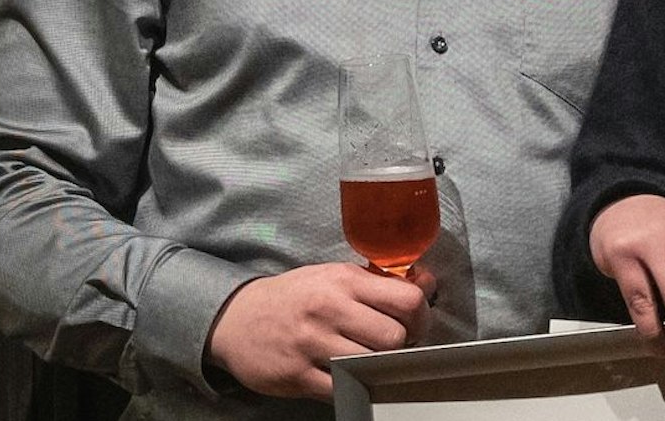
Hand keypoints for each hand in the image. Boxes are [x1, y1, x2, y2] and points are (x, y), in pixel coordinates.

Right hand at [206, 262, 433, 399]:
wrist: (236, 318)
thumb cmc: (297, 296)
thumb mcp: (336, 276)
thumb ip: (381, 281)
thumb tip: (428, 283)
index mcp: (344, 282)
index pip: (407, 300)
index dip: (421, 316)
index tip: (415, 323)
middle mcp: (328, 310)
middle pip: (394, 337)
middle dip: (401, 344)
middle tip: (392, 344)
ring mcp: (311, 345)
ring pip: (371, 363)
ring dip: (378, 364)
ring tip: (368, 356)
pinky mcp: (296, 376)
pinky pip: (343, 387)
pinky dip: (352, 383)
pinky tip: (347, 372)